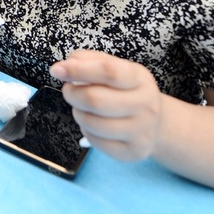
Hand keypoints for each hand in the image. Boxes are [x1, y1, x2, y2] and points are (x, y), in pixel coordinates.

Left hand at [50, 49, 165, 162]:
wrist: (156, 124)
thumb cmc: (127, 91)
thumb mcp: (116, 68)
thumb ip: (90, 61)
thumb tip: (65, 66)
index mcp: (139, 79)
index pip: (108, 71)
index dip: (78, 70)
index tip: (57, 70)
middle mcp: (145, 105)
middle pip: (95, 100)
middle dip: (72, 94)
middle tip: (69, 91)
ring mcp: (141, 131)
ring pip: (92, 123)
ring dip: (78, 113)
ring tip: (82, 108)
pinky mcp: (133, 152)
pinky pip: (96, 142)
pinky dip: (86, 131)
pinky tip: (93, 124)